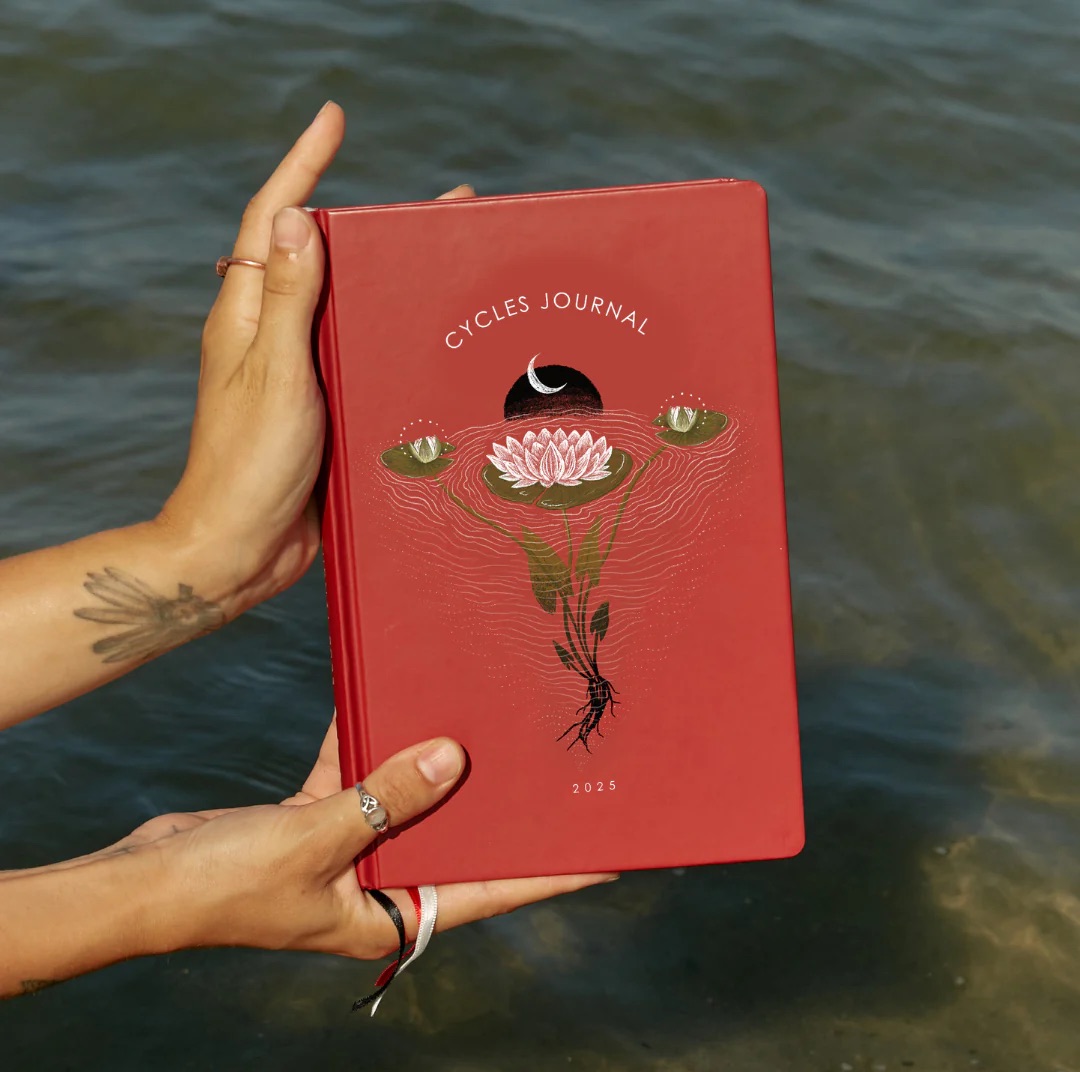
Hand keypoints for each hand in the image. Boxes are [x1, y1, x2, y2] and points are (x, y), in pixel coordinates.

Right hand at [115, 720, 614, 960]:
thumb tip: (456, 757)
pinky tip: (383, 695)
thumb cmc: (222, 887)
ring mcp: (344, 850)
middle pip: (453, 839)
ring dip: (428, 758)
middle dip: (495, 805)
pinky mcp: (314, 818)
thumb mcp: (317, 837)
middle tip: (552, 768)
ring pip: (405, 797)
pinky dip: (365, 739)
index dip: (550, 873)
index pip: (489, 890)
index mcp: (386, 916)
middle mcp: (373, 885)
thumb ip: (388, 796)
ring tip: (481, 717)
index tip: (605, 851)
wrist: (140, 884)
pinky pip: (355, 772)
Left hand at [158, 103, 474, 614]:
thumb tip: (301, 216)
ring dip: (392, 278)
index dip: (305, 163)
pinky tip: (433, 338)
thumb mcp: (274, 374)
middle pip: (324, 256)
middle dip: (374, 220)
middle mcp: (272, 334)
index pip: (277, 219)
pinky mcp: (324, 407)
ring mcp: (299, 370)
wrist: (241, 549)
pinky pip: (361, 354)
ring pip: (349, 306)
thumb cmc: (249, 466)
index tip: (336, 119)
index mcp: (249, 315)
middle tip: (443, 204)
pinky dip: (393, 333)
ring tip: (452, 262)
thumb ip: (290, 297)